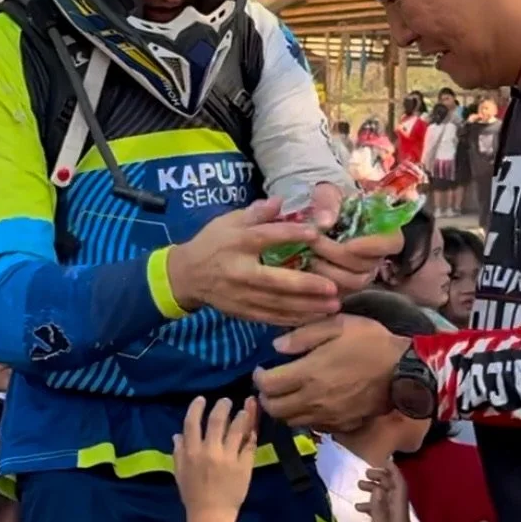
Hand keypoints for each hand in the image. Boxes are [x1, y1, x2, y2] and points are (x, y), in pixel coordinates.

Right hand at [166, 199, 340, 325]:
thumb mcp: (229, 222)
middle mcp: (240, 272)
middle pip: (275, 281)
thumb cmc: (213, 243)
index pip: (266, 238)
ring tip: (334, 306)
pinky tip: (315, 318)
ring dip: (307, 308)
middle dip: (305, 286)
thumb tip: (280, 201)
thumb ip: (256, 213)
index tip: (316, 234)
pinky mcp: (243, 312)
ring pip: (277, 305)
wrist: (187, 275)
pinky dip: (294, 320)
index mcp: (237, 244)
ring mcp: (241, 296)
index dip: (291, 235)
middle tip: (333, 287)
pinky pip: (272, 318)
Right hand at [174, 396, 256, 521]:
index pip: (192, 422)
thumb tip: (177, 435)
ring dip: (242, 416)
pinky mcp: (244, 465)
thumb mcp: (179, 473)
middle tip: (227, 401)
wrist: (211, 515)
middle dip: (222, 406)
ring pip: (237, 429)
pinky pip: (249, 445)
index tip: (202, 399)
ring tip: (245, 409)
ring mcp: (229, 457)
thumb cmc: (193, 495)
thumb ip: (179, 452)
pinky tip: (252, 429)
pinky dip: (251, 435)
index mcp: (191, 452)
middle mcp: (210, 451)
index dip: (196, 407)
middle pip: (217, 420)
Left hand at [254, 315, 407, 428]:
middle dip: (265, 397)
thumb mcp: (337, 325)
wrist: (406, 371)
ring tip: (287, 394)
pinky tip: (310, 403)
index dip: (258, 378)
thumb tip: (275, 347)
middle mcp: (313, 400)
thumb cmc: (371, 342)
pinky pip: (311, 427)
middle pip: (274, 409)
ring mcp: (327, 417)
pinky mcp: (341, 426)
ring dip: (282, 409)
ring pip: (290, 421)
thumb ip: (302, 335)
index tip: (262, 369)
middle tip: (271, 384)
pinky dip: (303, 417)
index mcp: (309, 373)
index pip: (267, 385)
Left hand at [306, 183, 402, 295]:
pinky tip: (306, 269)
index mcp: (382, 230)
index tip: (349, 244)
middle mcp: (376, 256)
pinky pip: (338, 293)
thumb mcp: (327, 192)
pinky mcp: (344, 286)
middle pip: (366, 266)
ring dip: (328, 270)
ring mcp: (361, 273)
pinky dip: (322, 283)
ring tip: (309, 255)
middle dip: (337, 254)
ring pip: (353, 282)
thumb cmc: (328, 202)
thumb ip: (328, 203)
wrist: (314, 216)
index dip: (373, 247)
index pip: (392, 243)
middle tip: (314, 242)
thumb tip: (324, 223)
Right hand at [356, 461, 411, 521]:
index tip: (380, 461)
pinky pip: (381, 509)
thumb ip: (378, 507)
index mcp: (399, 511)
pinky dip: (372, 504)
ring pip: (386, 498)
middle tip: (365, 474)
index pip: (399, 484)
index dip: (392, 471)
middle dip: (381, 477)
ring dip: (375, 489)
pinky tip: (360, 507)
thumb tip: (377, 486)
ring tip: (359, 487)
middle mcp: (399, 513)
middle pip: (393, 489)